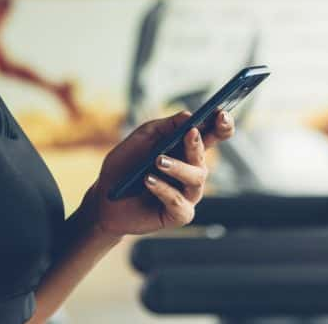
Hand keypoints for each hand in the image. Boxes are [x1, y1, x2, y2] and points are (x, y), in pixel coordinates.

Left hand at [84, 108, 235, 237]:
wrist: (105, 198)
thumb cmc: (126, 165)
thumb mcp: (143, 138)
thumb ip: (166, 126)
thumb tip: (189, 115)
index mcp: (187, 150)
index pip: (212, 135)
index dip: (221, 125)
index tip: (221, 113)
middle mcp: (192, 171)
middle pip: (204, 156)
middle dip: (199, 144)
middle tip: (190, 132)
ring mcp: (188, 194)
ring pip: (196, 178)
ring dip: (178, 167)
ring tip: (158, 160)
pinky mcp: (179, 214)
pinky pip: (179, 202)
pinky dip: (164, 189)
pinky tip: (149, 180)